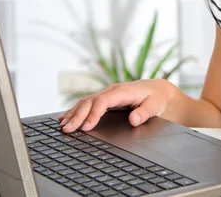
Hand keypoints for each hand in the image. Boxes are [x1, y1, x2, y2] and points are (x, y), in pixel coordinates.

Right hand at [58, 79, 175, 132]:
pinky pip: (87, 104)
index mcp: (123, 91)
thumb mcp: (155, 105)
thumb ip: (145, 112)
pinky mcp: (105, 100)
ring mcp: (107, 95)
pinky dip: (75, 111)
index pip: (103, 101)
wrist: (158, 90)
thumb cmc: (156, 97)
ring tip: (62, 126)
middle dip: (78, 115)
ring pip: (86, 102)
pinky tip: (64, 118)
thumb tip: (134, 120)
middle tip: (67, 130)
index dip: (94, 113)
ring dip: (73, 113)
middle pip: (91, 101)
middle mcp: (112, 91)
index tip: (86, 127)